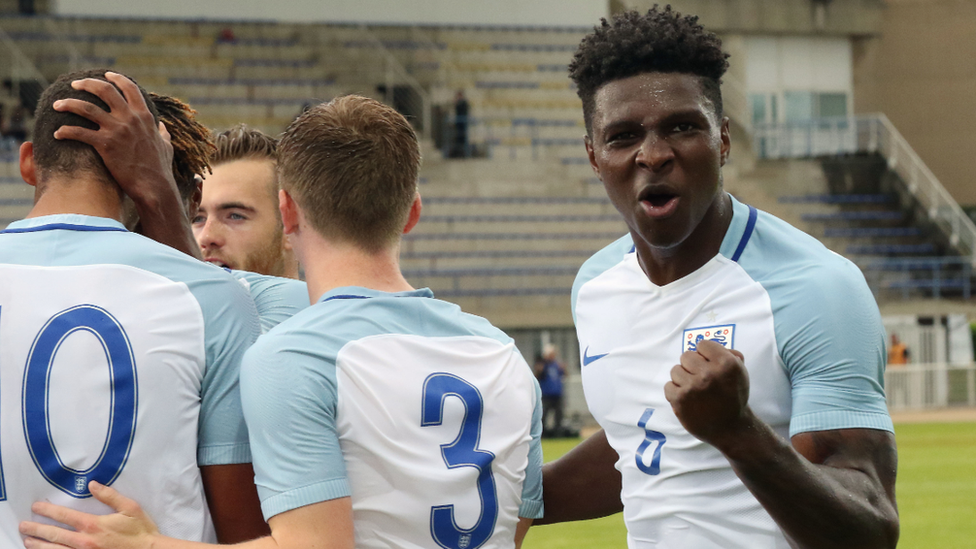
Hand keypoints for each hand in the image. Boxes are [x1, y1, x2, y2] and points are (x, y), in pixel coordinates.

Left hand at [20, 481, 159, 548]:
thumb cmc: (141, 530)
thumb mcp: (130, 507)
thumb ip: (110, 495)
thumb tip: (92, 484)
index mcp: (93, 524)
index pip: (64, 516)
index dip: (48, 510)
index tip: (36, 507)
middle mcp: (84, 541)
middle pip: (54, 535)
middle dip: (36, 529)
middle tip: (23, 526)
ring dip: (39, 545)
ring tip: (28, 542)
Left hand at [52, 71, 179, 209]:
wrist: (154, 186)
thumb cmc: (160, 168)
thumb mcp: (166, 146)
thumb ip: (163, 134)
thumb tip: (163, 127)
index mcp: (144, 116)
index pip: (130, 88)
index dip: (117, 78)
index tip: (106, 74)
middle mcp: (129, 119)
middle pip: (104, 90)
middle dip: (87, 84)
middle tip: (75, 84)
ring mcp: (116, 130)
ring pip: (86, 108)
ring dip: (68, 104)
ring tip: (57, 105)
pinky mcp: (105, 145)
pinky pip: (79, 132)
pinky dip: (65, 131)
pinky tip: (58, 134)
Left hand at [664, 340, 751, 448]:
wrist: (731, 428)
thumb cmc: (734, 397)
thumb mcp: (740, 372)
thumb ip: (728, 354)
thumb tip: (708, 347)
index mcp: (726, 364)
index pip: (702, 345)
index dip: (705, 355)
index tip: (709, 365)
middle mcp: (709, 374)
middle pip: (686, 356)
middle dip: (693, 366)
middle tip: (701, 379)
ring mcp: (693, 387)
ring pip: (675, 370)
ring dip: (683, 379)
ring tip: (695, 390)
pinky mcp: (680, 400)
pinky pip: (668, 386)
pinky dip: (676, 392)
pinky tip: (688, 399)